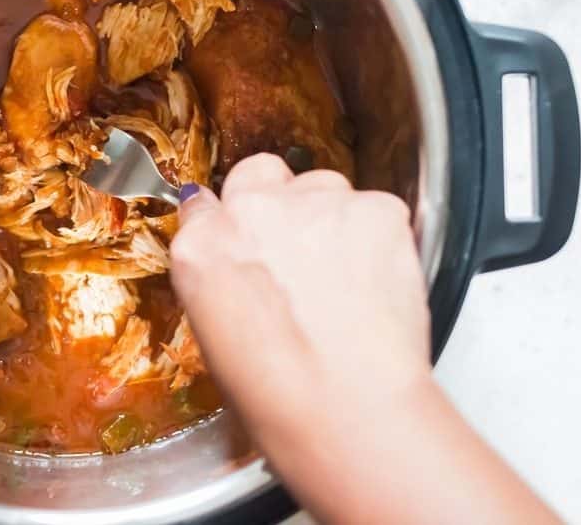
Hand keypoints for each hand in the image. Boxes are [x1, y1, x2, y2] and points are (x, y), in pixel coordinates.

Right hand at [171, 154, 557, 524]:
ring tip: (344, 275)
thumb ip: (219, 277)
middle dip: (275, 199)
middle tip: (296, 248)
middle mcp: (251, 211)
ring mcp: (314, 204)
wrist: (346, 408)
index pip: (204, 203)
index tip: (246, 237)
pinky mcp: (375, 209)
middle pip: (259, 172)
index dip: (230, 221)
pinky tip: (376, 280)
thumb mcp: (214, 336)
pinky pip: (377, 207)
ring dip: (330, 217)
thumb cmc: (278, 394)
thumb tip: (237, 261)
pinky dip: (379, 236)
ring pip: (323, 185)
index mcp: (200, 247)